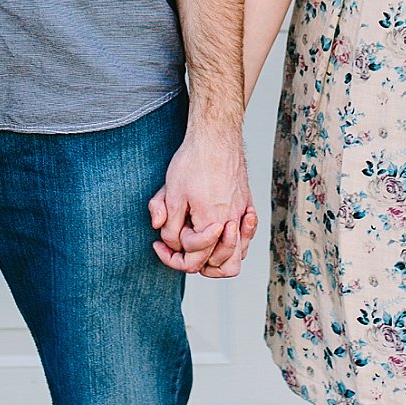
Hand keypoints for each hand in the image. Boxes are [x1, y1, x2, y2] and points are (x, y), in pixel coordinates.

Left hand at [149, 122, 255, 280]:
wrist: (216, 138)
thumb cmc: (193, 163)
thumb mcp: (172, 194)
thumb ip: (169, 224)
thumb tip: (170, 241)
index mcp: (213, 224)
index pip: (195, 259)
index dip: (172, 255)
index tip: (158, 243)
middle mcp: (233, 224)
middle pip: (222, 267)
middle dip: (197, 263)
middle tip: (177, 249)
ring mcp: (243, 216)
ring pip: (238, 256)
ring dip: (216, 257)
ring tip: (195, 245)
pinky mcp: (247, 207)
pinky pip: (245, 238)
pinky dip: (232, 243)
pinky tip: (215, 232)